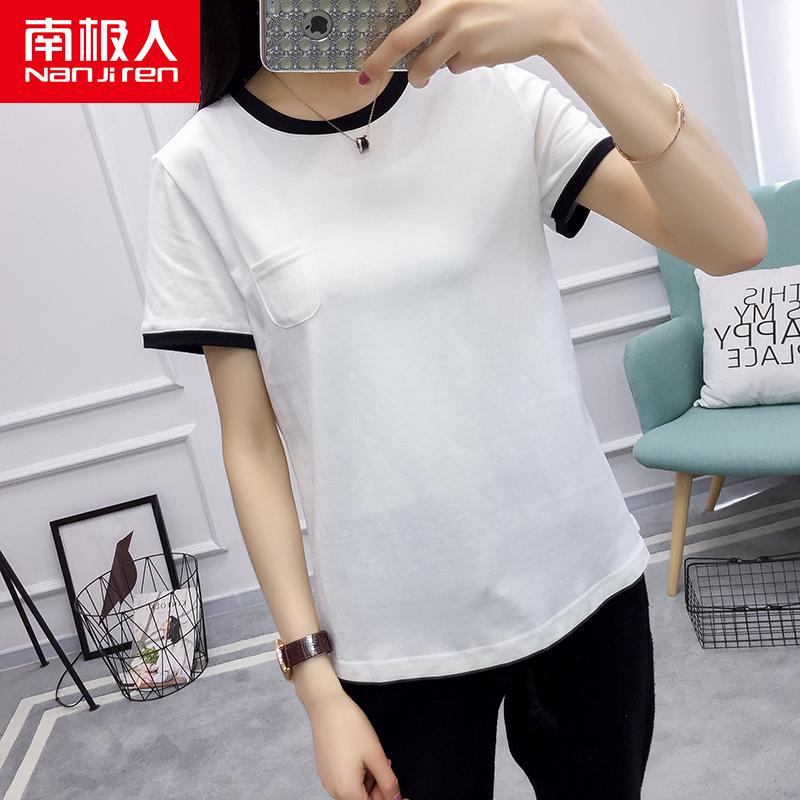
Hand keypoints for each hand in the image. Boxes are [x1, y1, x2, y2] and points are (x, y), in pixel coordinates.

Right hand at [306, 689, 405, 799]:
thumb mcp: (375, 755)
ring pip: (354, 790)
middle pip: (362, 799)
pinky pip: (345, 780)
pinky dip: (357, 773)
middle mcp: (333, 790)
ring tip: (376, 757)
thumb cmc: (351, 728)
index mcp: (346, 791)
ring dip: (369, 780)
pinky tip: (363, 756)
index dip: (389, 798)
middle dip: (378, 788)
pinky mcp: (325, 769)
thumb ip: (388, 782)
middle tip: (387, 765)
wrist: (326, 706)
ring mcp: (327, 780)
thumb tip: (397, 798)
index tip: (400, 791)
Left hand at [358, 0, 583, 87]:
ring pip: (426, 64)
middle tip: (367, 75)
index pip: (404, 14)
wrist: (548, 13)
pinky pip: (453, 67)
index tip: (367, 54)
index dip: (382, 38)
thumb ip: (443, 9)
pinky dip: (459, 65)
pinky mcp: (471, 50)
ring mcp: (458, 28)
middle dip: (378, 61)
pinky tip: (478, 50)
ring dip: (421, 74)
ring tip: (422, 76)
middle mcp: (446, 3)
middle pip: (400, 39)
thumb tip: (415, 31)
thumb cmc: (506, 2)